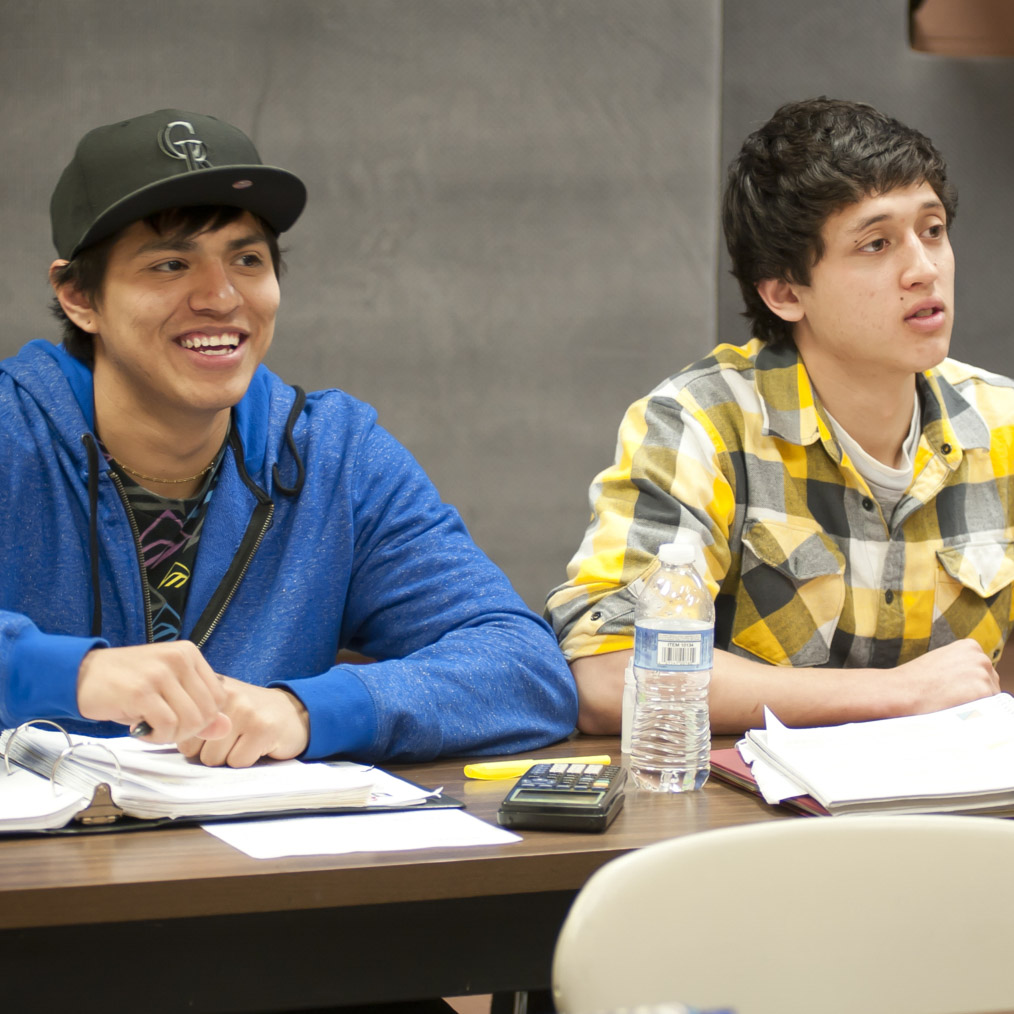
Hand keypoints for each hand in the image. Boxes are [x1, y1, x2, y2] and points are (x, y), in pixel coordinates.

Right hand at [77, 642, 230, 741]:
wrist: (80, 674)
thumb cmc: (126, 683)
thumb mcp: (168, 691)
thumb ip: (198, 709)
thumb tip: (225, 728)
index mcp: (189, 654)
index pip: (219, 698)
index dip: (203, 719)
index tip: (179, 720)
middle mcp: (179, 658)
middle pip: (207, 713)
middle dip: (186, 731)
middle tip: (162, 728)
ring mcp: (160, 673)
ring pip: (190, 721)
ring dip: (170, 735)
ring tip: (151, 727)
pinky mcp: (141, 691)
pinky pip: (167, 726)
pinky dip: (156, 737)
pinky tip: (140, 729)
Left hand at [176, 677, 309, 766]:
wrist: (295, 712)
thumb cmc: (253, 715)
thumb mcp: (222, 707)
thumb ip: (196, 719)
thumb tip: (168, 740)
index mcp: (211, 690)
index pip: (181, 732)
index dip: (195, 743)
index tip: (211, 737)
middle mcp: (226, 697)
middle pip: (194, 750)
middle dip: (211, 752)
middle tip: (233, 739)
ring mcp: (245, 711)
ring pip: (214, 759)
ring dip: (229, 758)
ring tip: (245, 741)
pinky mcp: (263, 729)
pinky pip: (238, 762)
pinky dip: (248, 760)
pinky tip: (258, 745)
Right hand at [892, 639, 999, 713]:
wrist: (901, 690)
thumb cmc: (916, 680)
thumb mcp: (941, 661)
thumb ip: (961, 666)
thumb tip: (972, 681)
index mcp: (970, 646)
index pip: (984, 671)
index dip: (970, 684)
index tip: (954, 689)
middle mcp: (981, 657)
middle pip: (991, 684)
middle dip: (977, 694)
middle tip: (951, 698)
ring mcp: (983, 673)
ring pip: (991, 698)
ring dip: (976, 704)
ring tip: (951, 703)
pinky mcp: (983, 690)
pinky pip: (988, 708)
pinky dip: (975, 712)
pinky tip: (956, 709)